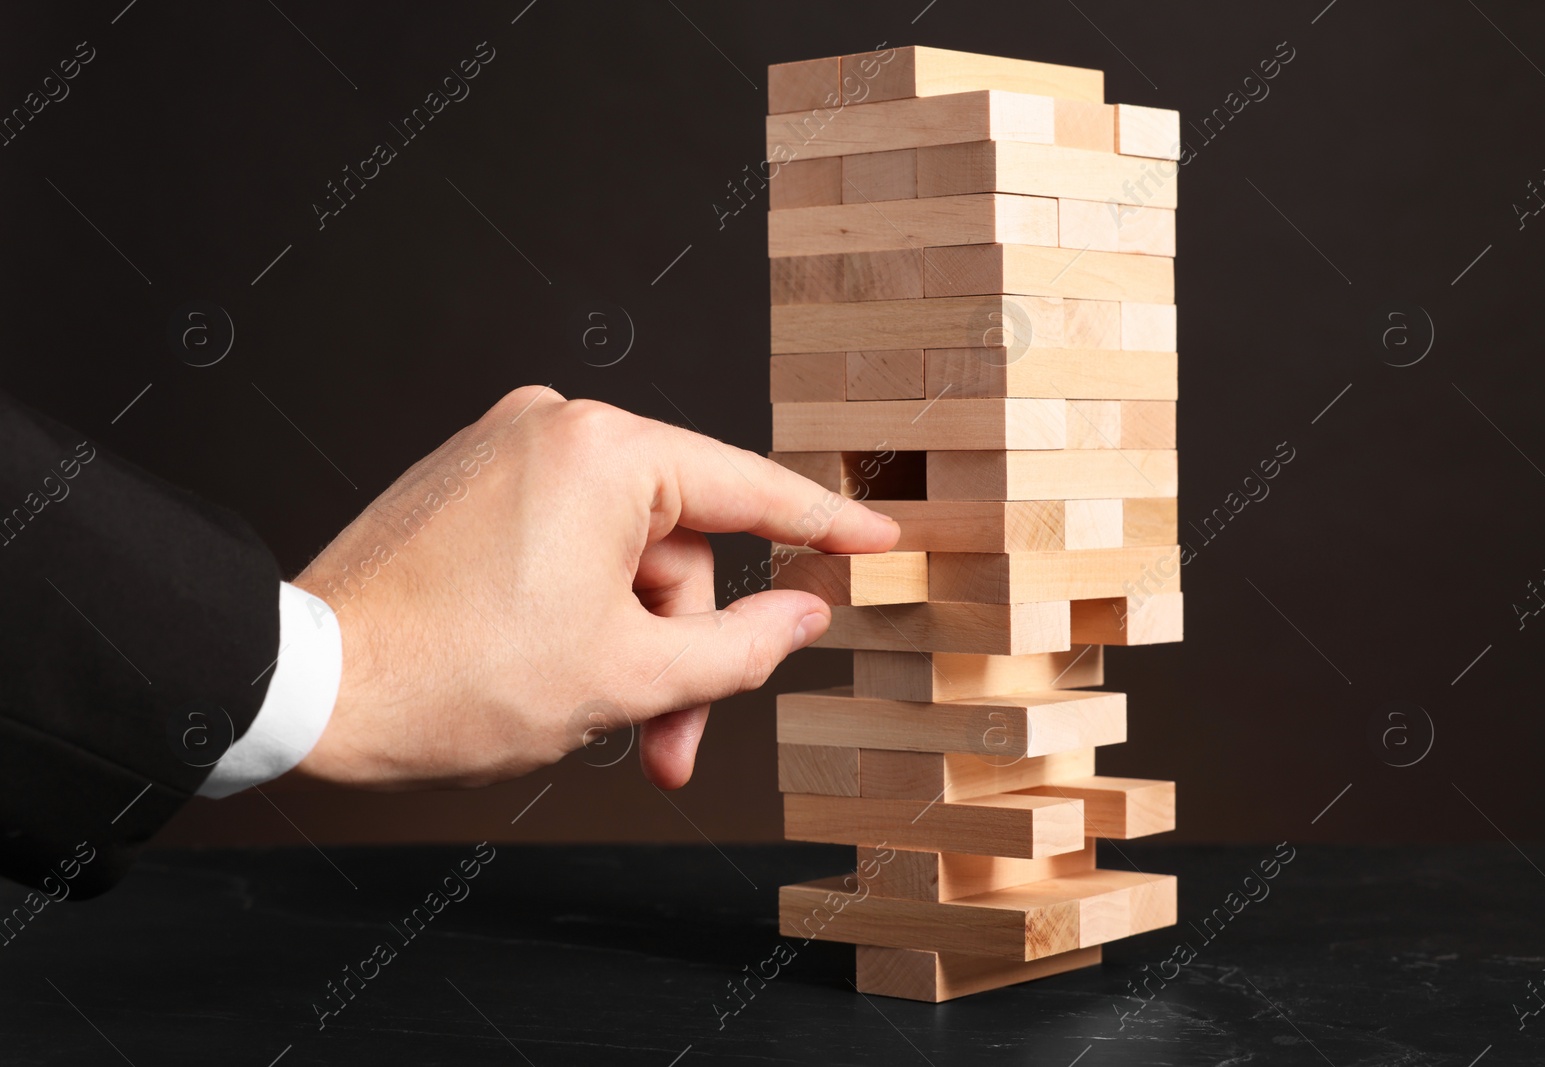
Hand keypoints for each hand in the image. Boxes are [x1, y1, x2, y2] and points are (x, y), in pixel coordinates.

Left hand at [286, 387, 897, 790]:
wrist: (309, 683)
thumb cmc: (451, 679)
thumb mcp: (627, 678)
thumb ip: (740, 647)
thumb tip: (801, 615)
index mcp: (606, 453)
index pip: (749, 490)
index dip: (824, 527)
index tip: (877, 537)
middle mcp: (558, 428)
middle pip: (678, 548)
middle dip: (680, 653)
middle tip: (667, 741)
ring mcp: (508, 448)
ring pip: (623, 556)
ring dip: (628, 646)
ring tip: (602, 725)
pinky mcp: (473, 479)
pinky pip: (569, 542)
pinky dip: (582, 610)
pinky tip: (555, 673)